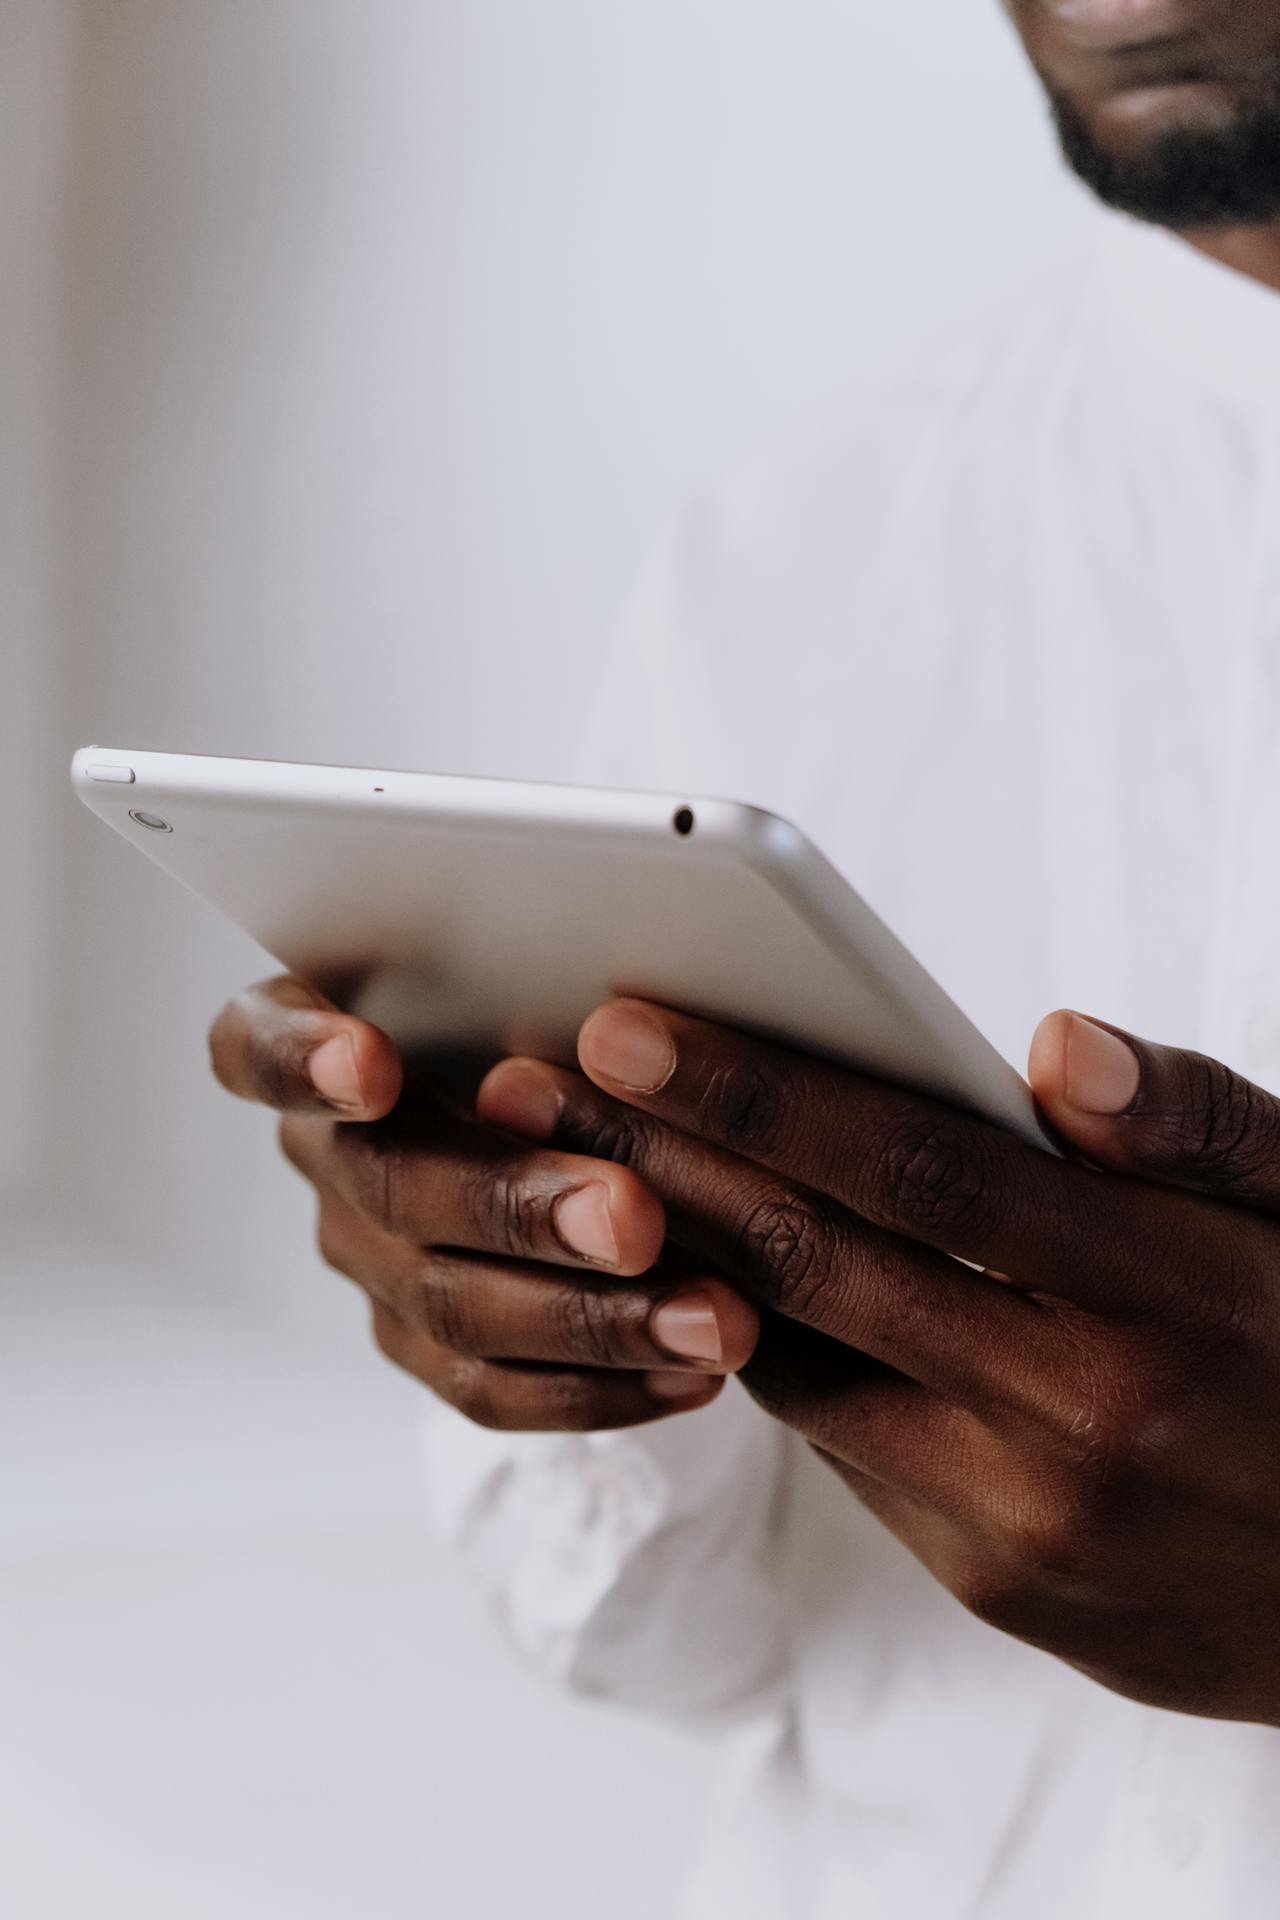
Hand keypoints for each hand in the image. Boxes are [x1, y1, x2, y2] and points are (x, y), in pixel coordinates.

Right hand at [208, 978, 758, 1431]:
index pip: (260, 1045)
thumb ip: (552, 985)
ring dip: (592, 1319)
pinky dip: (604, 1388)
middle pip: (390, 1188)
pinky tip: (697, 1375)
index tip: (371, 1063)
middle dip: (519, 1208)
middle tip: (634, 1219)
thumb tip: (635, 1022)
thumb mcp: (548, 976)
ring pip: (452, 1309)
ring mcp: (368, 1258)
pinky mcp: (422, 1345)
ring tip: (711, 1320)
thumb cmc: (560, 1004)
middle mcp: (328, 1151)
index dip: (305, 1061)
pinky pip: (494, 1391)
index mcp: (315, 1035)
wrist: (581, 1102)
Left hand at [477, 999, 1279, 1724]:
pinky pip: (847, 1449)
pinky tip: (712, 1282)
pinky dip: (768, 1358)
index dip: (756, 1092)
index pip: (915, 1171)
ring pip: (800, 1367)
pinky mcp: (994, 1584)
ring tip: (583, 1171)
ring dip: (679, 1263)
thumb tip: (1051, 1045)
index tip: (625, 1025)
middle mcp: (1077, 1416)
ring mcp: (1025, 1518)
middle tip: (527, 1087)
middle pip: (815, 1267)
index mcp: (1160, 1291)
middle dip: (652, 1163)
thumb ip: (1190, 1121)